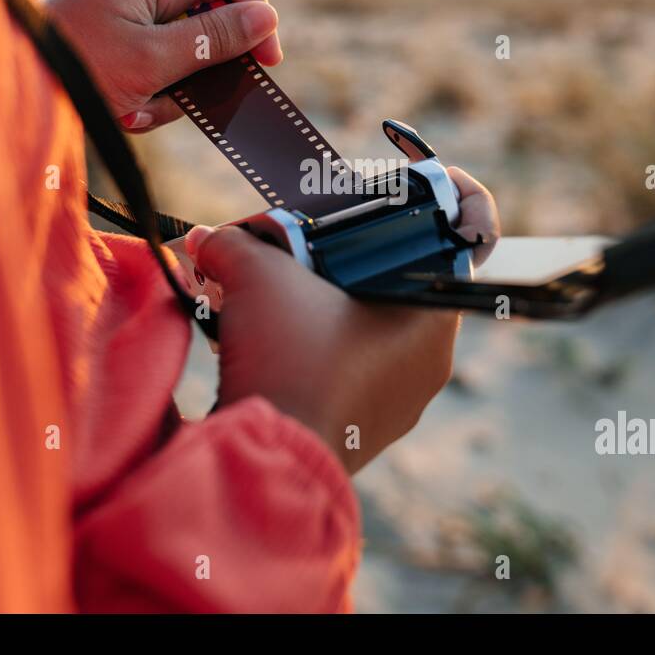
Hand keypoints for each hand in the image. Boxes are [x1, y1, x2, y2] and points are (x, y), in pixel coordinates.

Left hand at [43, 0, 282, 129]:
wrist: (9, 95)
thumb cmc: (72, 67)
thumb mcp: (152, 59)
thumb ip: (213, 40)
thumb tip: (267, 19)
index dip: (257, 13)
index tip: (265, 62)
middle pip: (215, 22)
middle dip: (206, 69)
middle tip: (180, 97)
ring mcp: (136, 22)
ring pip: (191, 58)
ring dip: (174, 94)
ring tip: (135, 108)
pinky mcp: (125, 52)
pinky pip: (163, 77)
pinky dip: (151, 102)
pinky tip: (124, 112)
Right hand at [185, 167, 499, 473]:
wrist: (266, 460)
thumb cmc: (288, 361)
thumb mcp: (258, 278)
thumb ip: (236, 242)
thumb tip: (204, 238)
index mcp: (432, 317)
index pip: (450, 243)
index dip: (423, 208)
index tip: (392, 194)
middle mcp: (430, 362)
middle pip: (397, 281)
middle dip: (347, 257)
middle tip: (306, 242)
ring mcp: (401, 401)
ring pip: (371, 328)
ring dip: (326, 303)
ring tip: (277, 290)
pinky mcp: (367, 428)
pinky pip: (350, 369)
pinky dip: (316, 345)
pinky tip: (273, 336)